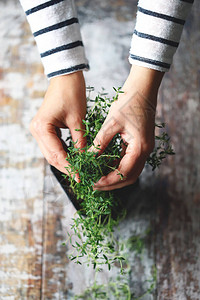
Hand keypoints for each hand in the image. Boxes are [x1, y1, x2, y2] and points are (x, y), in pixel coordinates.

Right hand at [30, 71, 85, 181]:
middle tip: (80, 176)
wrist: (66, 77)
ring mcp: (39, 130)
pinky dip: (63, 153)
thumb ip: (80, 142)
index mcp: (42, 128)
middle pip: (51, 156)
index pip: (56, 154)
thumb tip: (86, 160)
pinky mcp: (45, 128)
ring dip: (64, 162)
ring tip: (78, 170)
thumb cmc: (72, 94)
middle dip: (66, 167)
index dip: (69, 167)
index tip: (81, 176)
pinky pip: (53, 146)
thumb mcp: (78, 120)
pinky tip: (74, 159)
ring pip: (51, 153)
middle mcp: (36, 130)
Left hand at [93, 65, 163, 190]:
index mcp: (140, 148)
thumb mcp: (111, 123)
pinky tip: (105, 164)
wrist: (143, 88)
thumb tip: (89, 158)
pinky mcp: (141, 143)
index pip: (123, 174)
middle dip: (111, 183)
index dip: (107, 181)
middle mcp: (145, 151)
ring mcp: (144, 148)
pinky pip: (129, 160)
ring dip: (115, 176)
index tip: (93, 183)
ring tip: (98, 176)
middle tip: (94, 184)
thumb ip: (100, 143)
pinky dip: (118, 166)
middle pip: (129, 177)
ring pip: (130, 171)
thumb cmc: (129, 102)